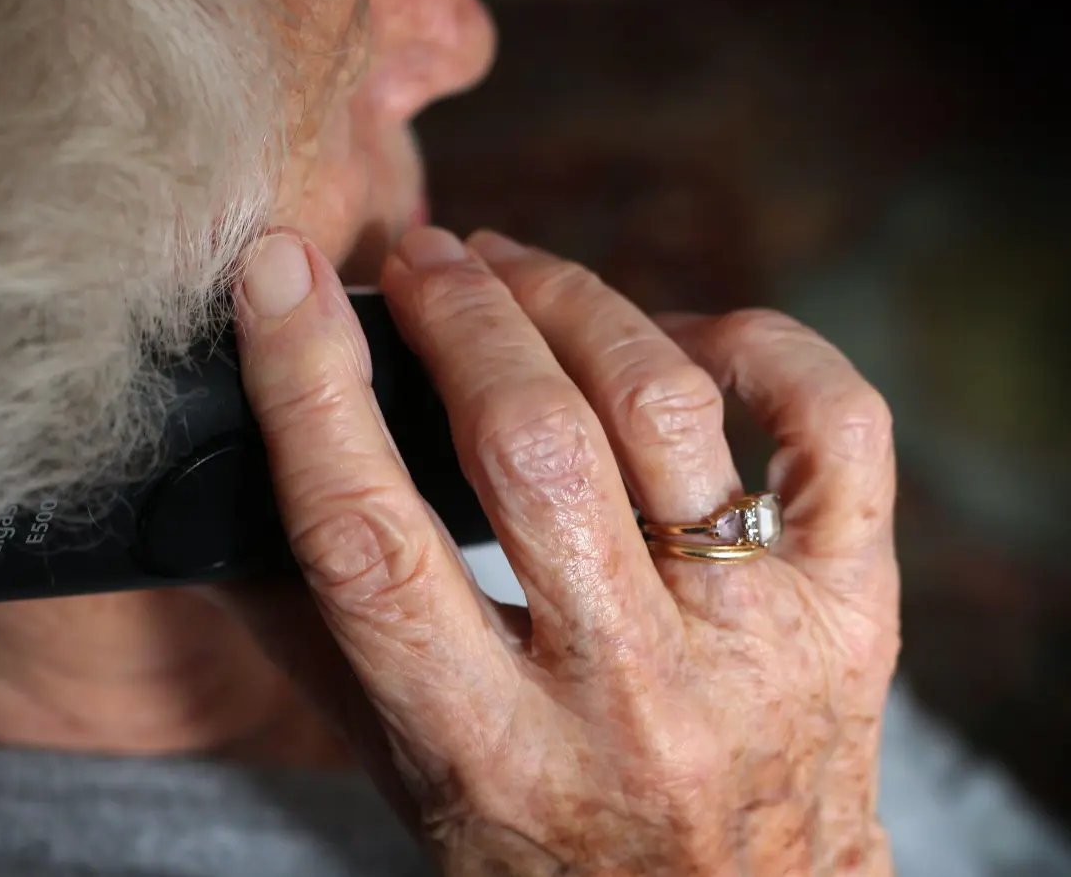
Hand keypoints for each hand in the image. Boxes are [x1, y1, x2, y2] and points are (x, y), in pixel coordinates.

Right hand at [214, 226, 899, 875]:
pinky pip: (832, 422)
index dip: (311, 386)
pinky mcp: (853, 606)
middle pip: (529, 447)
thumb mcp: (412, 781)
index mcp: (488, 749)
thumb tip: (217, 511)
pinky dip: (759, 342)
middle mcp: (628, 694)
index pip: (371, 540)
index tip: (279, 274)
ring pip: (664, 406)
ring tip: (517, 272)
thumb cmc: (550, 857)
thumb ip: (317, 650)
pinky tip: (685, 335)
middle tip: (422, 254)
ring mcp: (757, 644)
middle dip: (459, 315)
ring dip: (575, 302)